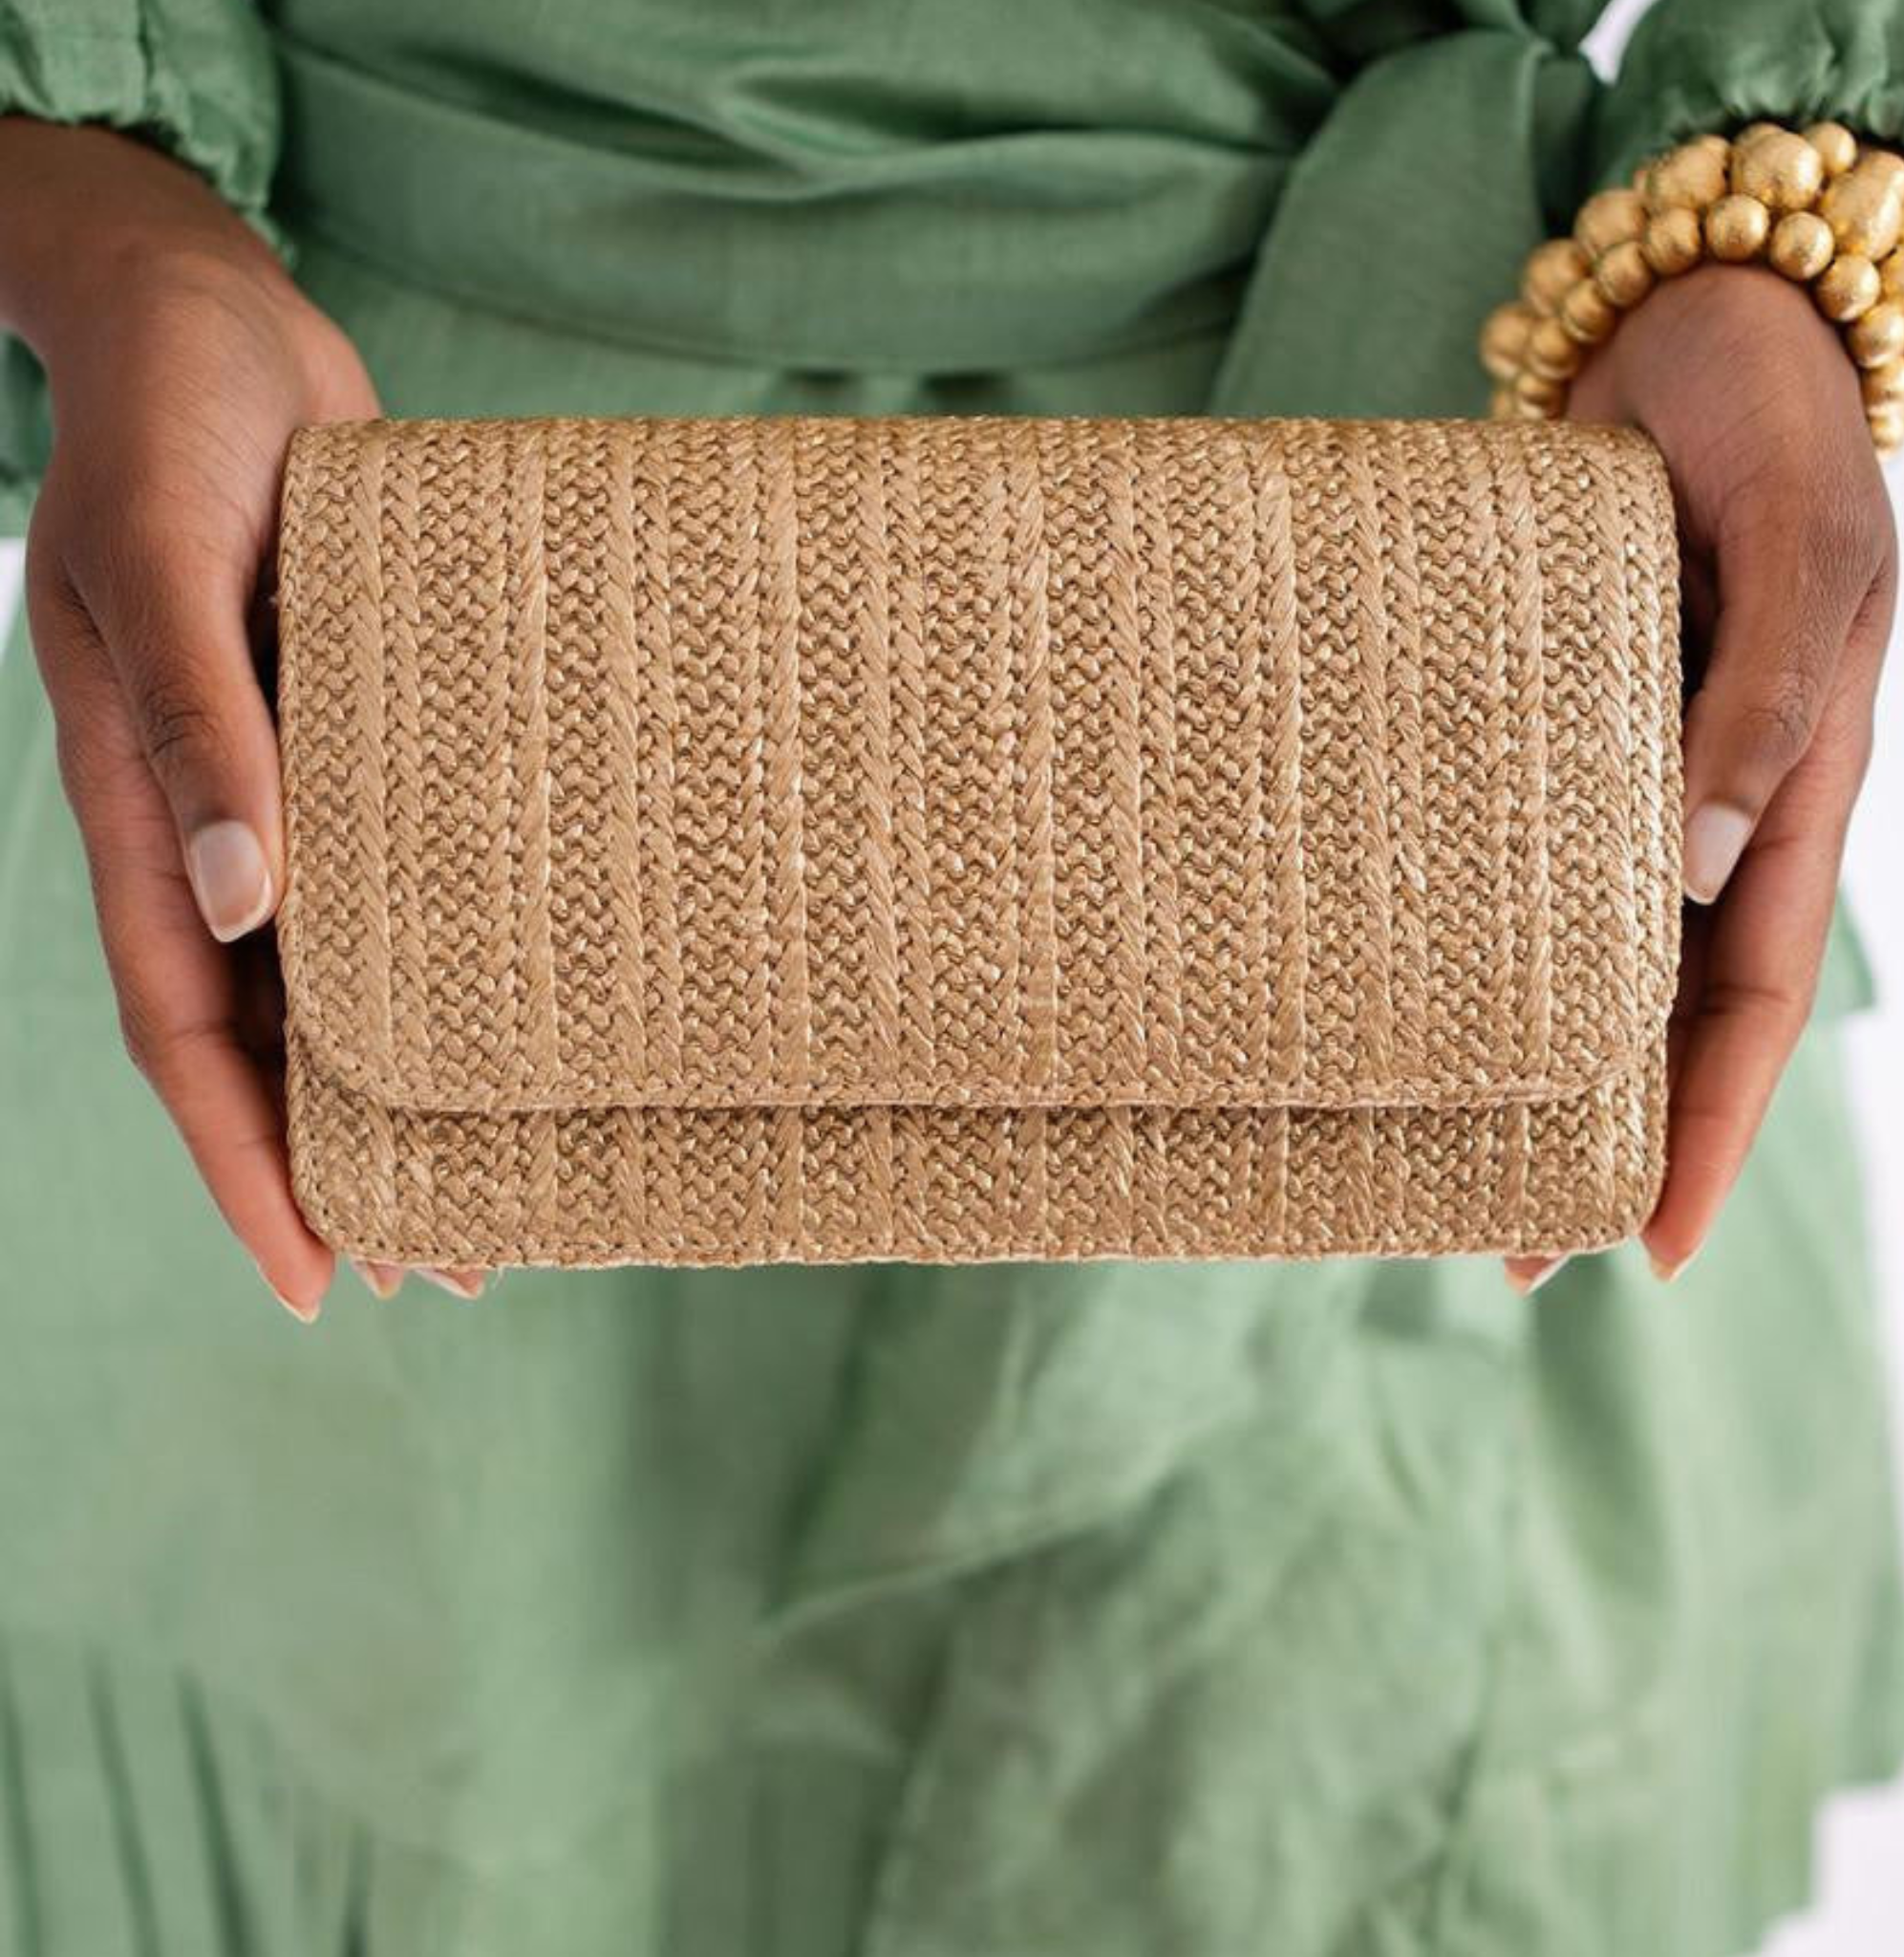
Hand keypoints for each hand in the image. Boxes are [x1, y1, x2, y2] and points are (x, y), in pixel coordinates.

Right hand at [0, 122, 473, 1317]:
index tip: (314, 1280)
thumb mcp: (170, 559)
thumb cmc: (172, 413)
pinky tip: (527, 995)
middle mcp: (217, 816)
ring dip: (411, 1076)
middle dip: (341, 1158)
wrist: (212, 309)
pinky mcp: (372, 725)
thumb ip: (198, 723)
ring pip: (346, 966)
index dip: (240, 1162)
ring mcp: (294, 777)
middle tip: (445, 1263)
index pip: (184, 1029)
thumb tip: (238, 903)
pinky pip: (411, 863)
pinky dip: (452, 944)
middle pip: (274, 1032)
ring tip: (500, 1174)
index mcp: (139, 805)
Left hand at [1506, 261, 1899, 1293]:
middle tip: (1503, 1245)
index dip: (1711, 1132)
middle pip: (1656, 1009)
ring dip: (1520, 1051)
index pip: (1754, 1004)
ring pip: (1577, 946)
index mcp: (1795, 798)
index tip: (1648, 1246)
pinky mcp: (1541, 722)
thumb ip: (1761, 709)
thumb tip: (1696, 874)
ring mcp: (1623, 772)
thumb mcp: (1804, 560)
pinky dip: (1468, 923)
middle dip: (1596, 1133)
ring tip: (1435, 1151)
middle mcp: (1705, 811)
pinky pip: (1509, 848)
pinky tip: (1396, 980)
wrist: (1696, 326)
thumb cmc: (1773, 430)